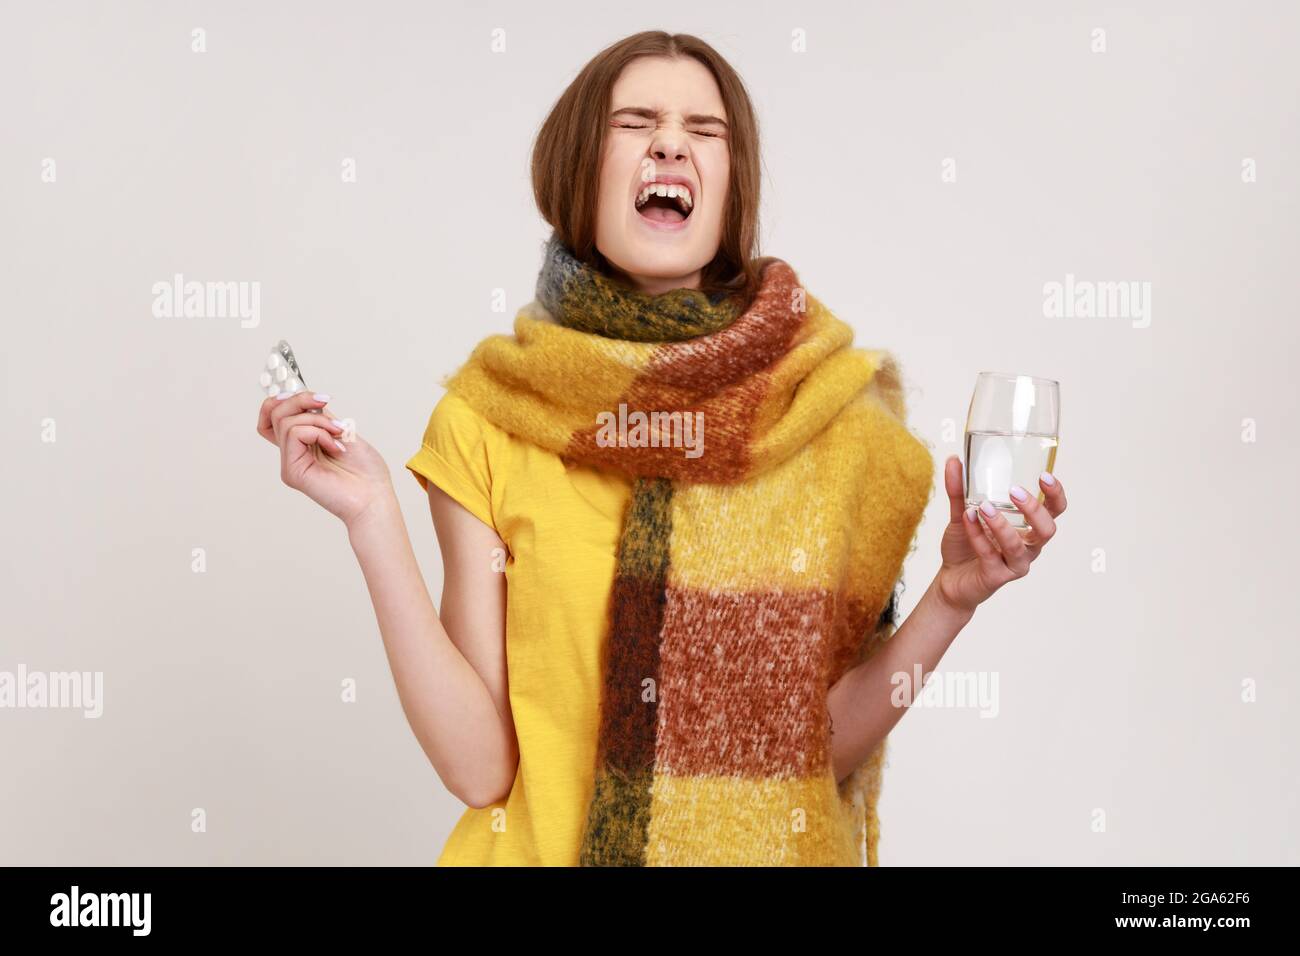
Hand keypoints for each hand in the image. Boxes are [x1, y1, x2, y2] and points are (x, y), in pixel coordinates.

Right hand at [256, 390, 393, 526]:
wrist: (374, 498)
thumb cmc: (366, 473)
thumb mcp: (343, 432)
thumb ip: (321, 418)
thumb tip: (307, 400)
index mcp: (303, 445)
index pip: (273, 417)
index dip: (284, 400)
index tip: (314, 398)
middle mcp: (293, 454)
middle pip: (274, 413)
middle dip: (301, 399)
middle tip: (326, 403)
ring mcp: (290, 463)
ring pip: (285, 421)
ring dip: (318, 420)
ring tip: (339, 434)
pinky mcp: (292, 471)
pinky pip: (295, 434)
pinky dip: (319, 433)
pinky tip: (335, 447)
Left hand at [934, 455, 1067, 615]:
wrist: (950, 579)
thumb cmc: (966, 545)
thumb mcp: (962, 513)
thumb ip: (959, 490)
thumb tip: (954, 459)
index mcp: (1029, 528)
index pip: (1055, 510)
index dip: (1056, 494)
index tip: (1044, 475)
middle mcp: (1028, 547)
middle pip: (1047, 530)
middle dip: (1035, 509)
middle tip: (1014, 491)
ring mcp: (1014, 564)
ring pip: (1017, 546)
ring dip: (1001, 524)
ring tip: (983, 506)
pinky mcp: (996, 577)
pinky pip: (990, 555)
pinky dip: (977, 535)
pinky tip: (966, 519)